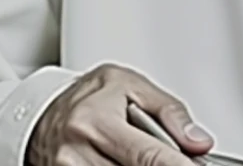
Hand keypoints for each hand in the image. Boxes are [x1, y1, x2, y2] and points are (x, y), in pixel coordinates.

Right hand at [25, 61, 214, 164]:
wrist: (43, 111)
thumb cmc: (89, 95)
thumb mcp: (131, 85)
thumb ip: (169, 112)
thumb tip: (198, 142)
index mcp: (95, 120)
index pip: (146, 156)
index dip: (176, 165)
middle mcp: (76, 153)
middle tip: (180, 159)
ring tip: (153, 154)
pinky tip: (129, 160)